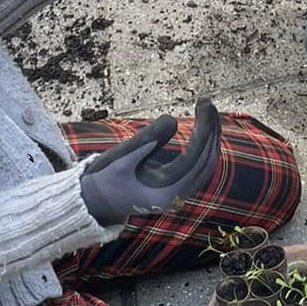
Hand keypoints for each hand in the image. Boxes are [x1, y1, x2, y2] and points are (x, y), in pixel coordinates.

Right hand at [77, 100, 220, 225]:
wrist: (95, 203)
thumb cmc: (105, 179)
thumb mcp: (121, 157)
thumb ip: (145, 140)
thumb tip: (173, 119)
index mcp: (164, 192)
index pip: (194, 159)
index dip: (203, 131)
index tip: (203, 106)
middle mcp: (177, 197)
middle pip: (205, 162)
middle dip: (211, 131)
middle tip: (207, 102)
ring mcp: (179, 196)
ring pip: (205, 166)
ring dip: (210, 138)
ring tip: (208, 111)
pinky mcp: (177, 190)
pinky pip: (198, 169)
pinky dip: (203, 148)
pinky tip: (204, 130)